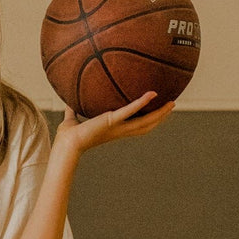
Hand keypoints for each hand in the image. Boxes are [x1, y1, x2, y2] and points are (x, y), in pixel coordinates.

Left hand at [51, 91, 176, 159]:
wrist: (66, 144)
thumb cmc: (67, 136)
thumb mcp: (72, 119)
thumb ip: (72, 110)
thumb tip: (68, 99)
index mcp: (113, 130)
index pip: (136, 125)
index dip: (148, 119)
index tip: (157, 111)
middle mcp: (119, 130)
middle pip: (146, 125)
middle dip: (160, 117)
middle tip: (172, 105)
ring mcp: (117, 126)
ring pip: (145, 121)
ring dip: (159, 113)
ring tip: (172, 103)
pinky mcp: (111, 120)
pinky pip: (131, 110)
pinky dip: (142, 102)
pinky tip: (152, 93)